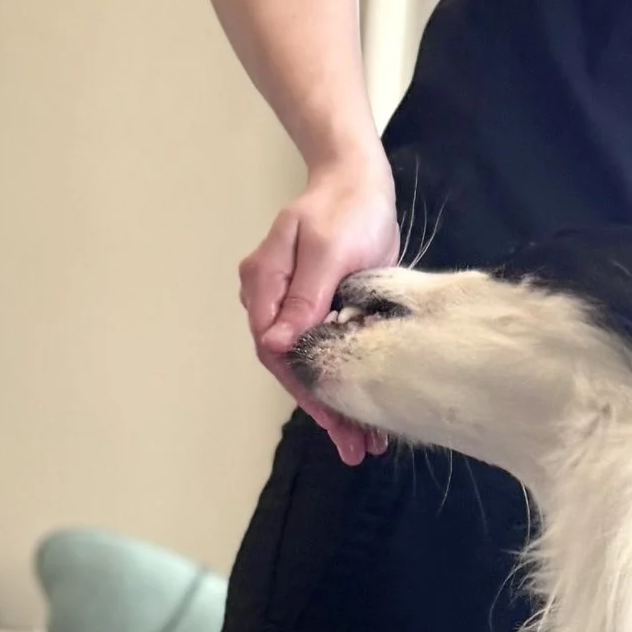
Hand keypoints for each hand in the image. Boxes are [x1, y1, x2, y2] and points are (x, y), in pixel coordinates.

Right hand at [241, 159, 400, 464]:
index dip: (303, 387)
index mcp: (264, 281)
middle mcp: (272, 298)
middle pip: (291, 364)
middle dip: (322, 408)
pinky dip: (347, 382)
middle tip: (353, 447)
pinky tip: (367, 412)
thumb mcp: (329, 250)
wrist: (360, 183)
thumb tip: (277, 343)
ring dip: (336, 404)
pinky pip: (328, 353)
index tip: (331, 418)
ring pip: (310, 365)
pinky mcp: (320, 310)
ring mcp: (295, 305)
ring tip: (363, 444)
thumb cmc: (346, 208)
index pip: (274, 347)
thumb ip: (305, 296)